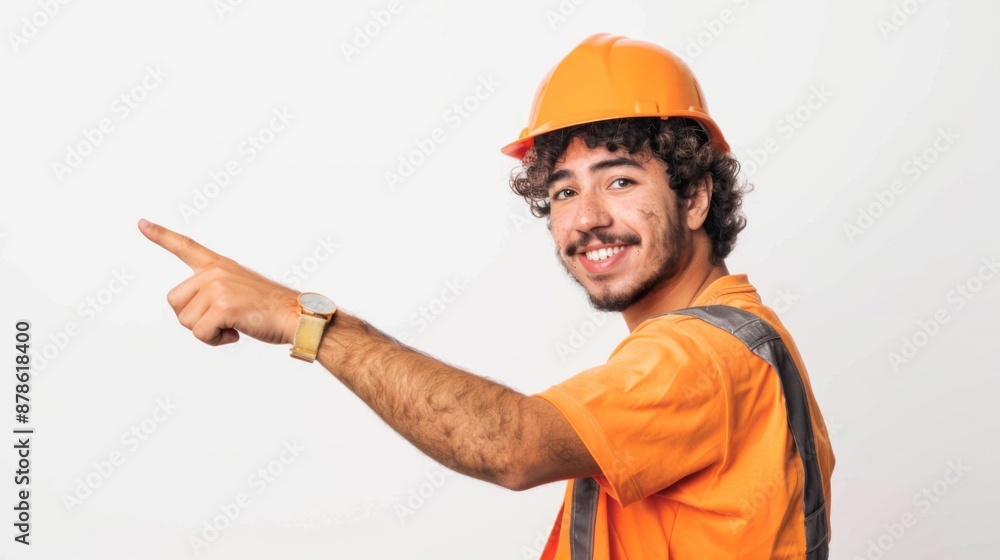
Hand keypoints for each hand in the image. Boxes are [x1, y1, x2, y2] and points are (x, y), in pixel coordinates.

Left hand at [138, 218, 300, 346]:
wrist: (296, 316)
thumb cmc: (271, 309)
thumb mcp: (239, 291)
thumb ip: (213, 294)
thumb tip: (194, 314)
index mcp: (220, 266)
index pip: (185, 246)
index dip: (161, 236)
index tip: (142, 224)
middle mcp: (215, 272)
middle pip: (175, 303)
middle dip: (194, 320)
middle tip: (222, 321)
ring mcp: (218, 287)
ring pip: (187, 321)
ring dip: (207, 332)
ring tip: (233, 326)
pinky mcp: (222, 305)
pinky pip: (200, 333)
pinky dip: (215, 340)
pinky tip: (235, 333)